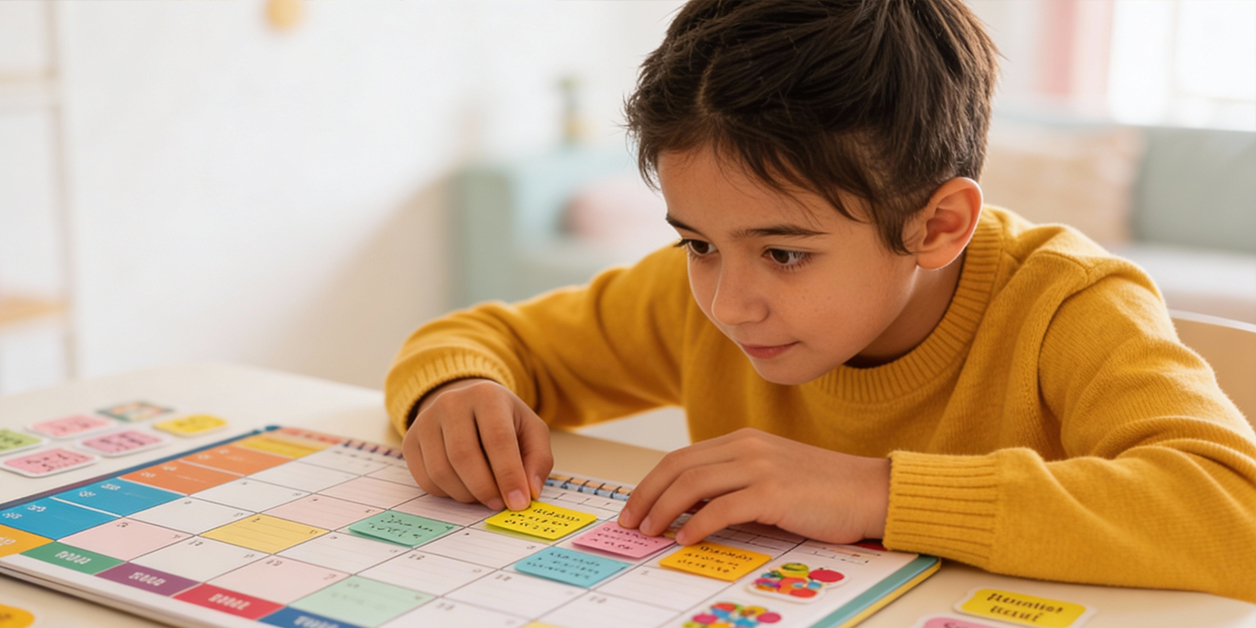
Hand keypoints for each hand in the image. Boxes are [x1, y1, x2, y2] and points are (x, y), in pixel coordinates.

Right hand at [402, 378, 553, 511]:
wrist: (466, 405)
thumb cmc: (503, 421)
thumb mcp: (531, 430)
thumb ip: (538, 459)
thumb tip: (530, 492)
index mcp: (487, 396)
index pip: (497, 439)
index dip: (509, 475)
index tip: (518, 503)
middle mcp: (451, 403)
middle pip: (463, 456)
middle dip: (485, 488)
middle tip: (500, 504)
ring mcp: (426, 421)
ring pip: (441, 471)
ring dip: (466, 494)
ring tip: (484, 494)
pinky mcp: (410, 441)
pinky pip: (425, 479)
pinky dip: (447, 493)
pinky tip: (464, 486)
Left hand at [617, 428, 888, 544]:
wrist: (870, 490)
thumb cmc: (824, 491)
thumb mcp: (772, 476)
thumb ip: (734, 483)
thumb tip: (689, 508)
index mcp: (743, 440)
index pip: (682, 457)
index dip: (652, 482)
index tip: (635, 506)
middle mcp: (747, 447)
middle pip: (678, 466)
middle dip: (646, 495)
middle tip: (630, 522)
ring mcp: (760, 467)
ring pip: (693, 484)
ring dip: (663, 510)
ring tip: (651, 533)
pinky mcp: (774, 492)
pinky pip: (722, 508)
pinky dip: (696, 525)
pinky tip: (685, 540)